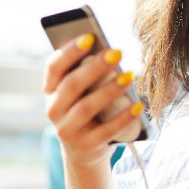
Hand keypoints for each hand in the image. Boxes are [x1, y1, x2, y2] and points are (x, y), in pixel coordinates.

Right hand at [44, 34, 142, 167]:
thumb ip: (88, 74)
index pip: (54, 67)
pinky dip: (123, 118)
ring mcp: (67, 130)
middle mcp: (53, 110)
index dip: (70, 51)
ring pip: (86, 108)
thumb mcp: (81, 93)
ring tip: (129, 76)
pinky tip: (138, 106)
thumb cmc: (87, 110)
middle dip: (95, 67)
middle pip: (72, 85)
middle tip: (117, 52)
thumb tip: (111, 53)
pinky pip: (106, 131)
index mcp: (50, 90)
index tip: (90, 37)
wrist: (84, 151)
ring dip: (109, 90)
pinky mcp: (86, 146)